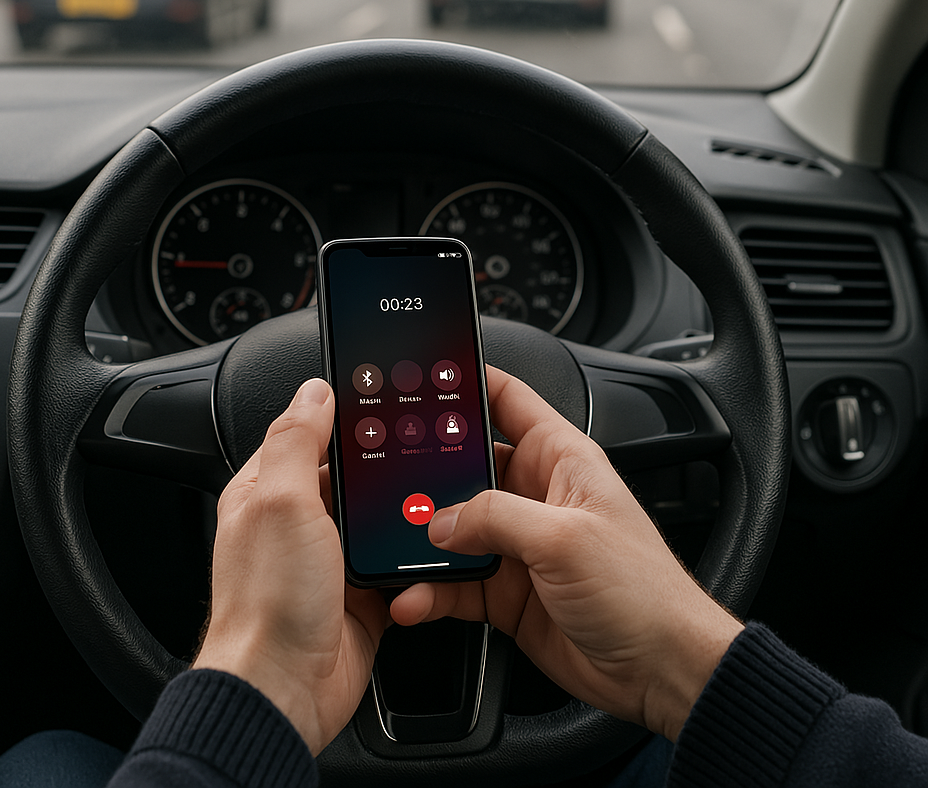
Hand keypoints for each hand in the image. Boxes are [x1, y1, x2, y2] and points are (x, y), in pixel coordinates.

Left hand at [193, 378, 386, 753]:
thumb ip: (297, 440)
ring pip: (375, 517)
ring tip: (425, 499)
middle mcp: (295, 522)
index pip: (306, 433)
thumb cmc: (267, 604)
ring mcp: (327, 559)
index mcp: (266, 491)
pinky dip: (409, 556)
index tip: (379, 398)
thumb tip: (313, 391)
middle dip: (380, 466)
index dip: (340, 415)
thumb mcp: (281, 502)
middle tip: (416, 448)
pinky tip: (422, 549)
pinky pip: (393, 561)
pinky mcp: (358, 592)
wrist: (285, 690)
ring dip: (398, 512)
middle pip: (348, 474)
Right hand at [390, 367, 741, 740]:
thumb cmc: (643, 591)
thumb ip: (496, 518)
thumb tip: (442, 520)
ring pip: (453, 528)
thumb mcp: (565, 538)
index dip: (467, 383)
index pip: (507, 400)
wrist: (661, 671)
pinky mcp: (507, 591)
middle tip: (390, 475)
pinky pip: (455, 582)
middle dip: (428, 470)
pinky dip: (430, 590)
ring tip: (394, 544)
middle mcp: (535, 495)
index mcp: (559, 459)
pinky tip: (414, 597)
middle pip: (467, 465)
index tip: (423, 378)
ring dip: (423, 539)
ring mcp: (518, 544)